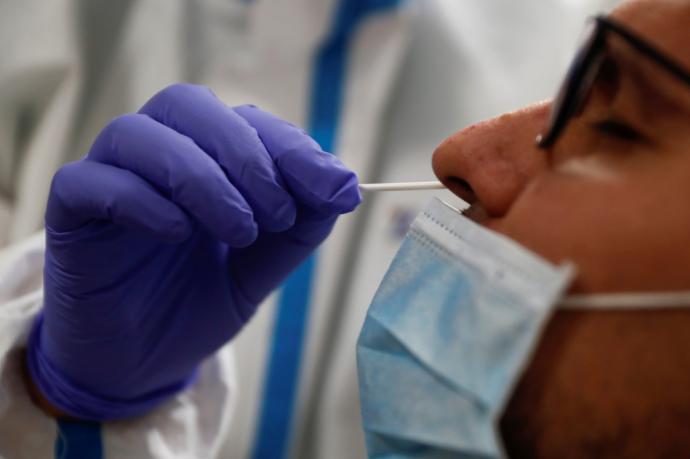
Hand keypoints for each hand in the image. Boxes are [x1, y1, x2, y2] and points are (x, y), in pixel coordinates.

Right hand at [26, 84, 360, 420]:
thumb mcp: (263, 266)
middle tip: (277, 213)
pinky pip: (90, 181)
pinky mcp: (70, 214)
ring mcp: (108, 179)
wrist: (142, 362)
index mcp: (203, 159)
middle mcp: (155, 156)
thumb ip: (299, 226)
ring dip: (200, 176)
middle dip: (245, 154)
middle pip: (188, 105)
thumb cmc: (199, 303)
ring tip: (239, 230)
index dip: (292, 148)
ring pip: (138, 134)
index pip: (245, 122)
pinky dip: (141, 199)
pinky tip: (178, 234)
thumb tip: (345, 185)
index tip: (334, 188)